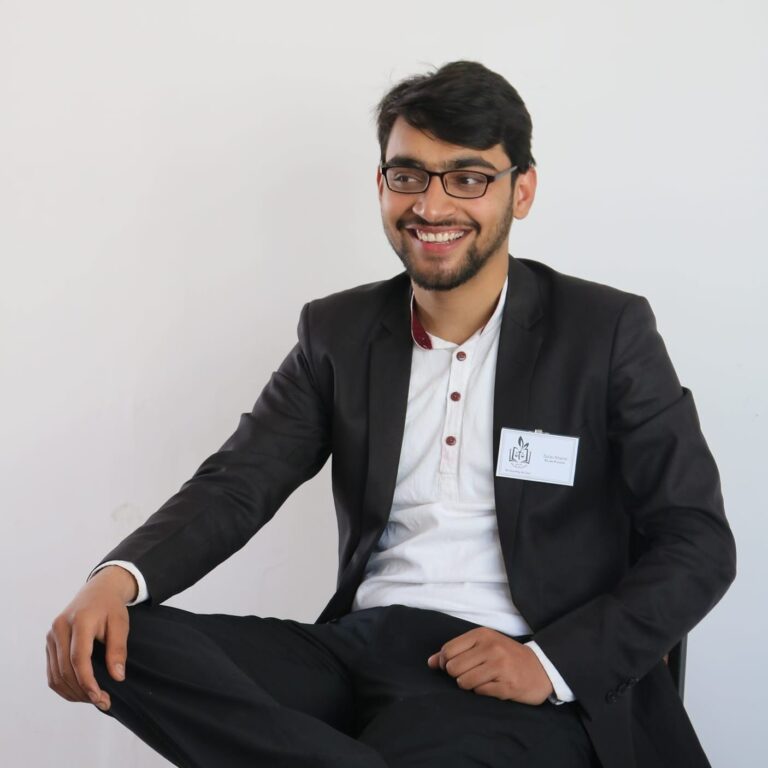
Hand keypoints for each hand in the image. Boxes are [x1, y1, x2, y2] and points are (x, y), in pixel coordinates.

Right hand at [46, 565, 136, 710]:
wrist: (98, 590)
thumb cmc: (111, 607)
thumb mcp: (121, 623)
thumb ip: (118, 649)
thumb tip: (118, 676)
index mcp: (79, 621)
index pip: (78, 658)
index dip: (87, 681)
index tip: (100, 697)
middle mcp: (60, 628)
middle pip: (65, 669)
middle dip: (83, 690)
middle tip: (103, 702)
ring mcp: (51, 636)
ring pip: (56, 674)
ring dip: (73, 692)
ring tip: (94, 699)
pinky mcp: (49, 642)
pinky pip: (52, 671)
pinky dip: (64, 685)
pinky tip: (80, 692)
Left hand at [427, 627, 553, 704]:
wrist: (541, 668)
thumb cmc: (506, 655)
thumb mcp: (482, 645)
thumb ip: (455, 652)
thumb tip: (430, 663)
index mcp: (482, 634)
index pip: (448, 650)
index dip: (445, 662)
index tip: (453, 666)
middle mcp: (491, 647)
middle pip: (453, 668)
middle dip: (457, 675)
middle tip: (470, 673)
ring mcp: (500, 666)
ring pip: (464, 681)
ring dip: (469, 685)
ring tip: (481, 680)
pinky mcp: (507, 685)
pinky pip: (480, 692)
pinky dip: (482, 691)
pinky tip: (492, 686)